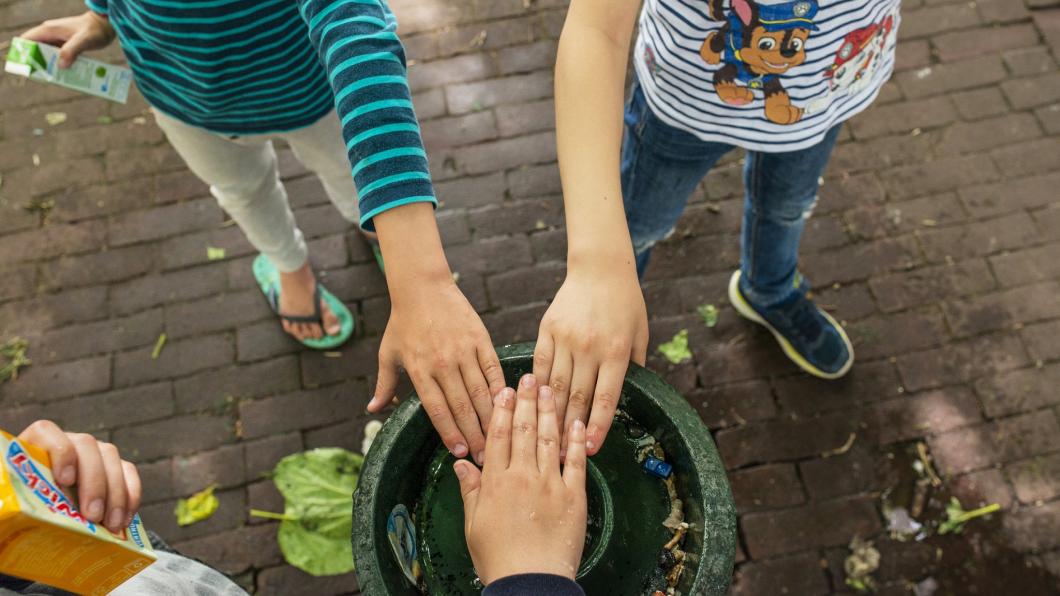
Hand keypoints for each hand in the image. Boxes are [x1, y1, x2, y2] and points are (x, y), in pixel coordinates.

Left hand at [17, 420, 141, 533]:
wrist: (37, 516)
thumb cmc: (16, 510)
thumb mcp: (10, 504)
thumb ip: (16, 502)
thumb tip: (25, 509)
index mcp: (33, 445)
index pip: (47, 432)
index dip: (60, 451)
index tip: (65, 479)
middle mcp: (66, 443)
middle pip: (86, 446)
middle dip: (94, 482)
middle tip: (93, 515)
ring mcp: (92, 453)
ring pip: (110, 457)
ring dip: (115, 492)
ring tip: (111, 525)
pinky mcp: (111, 467)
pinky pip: (128, 472)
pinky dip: (130, 495)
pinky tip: (125, 520)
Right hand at [21, 11, 114, 67]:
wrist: (105, 25)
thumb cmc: (95, 30)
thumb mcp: (84, 40)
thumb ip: (71, 51)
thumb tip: (60, 65)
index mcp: (49, 30)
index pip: (27, 40)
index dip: (23, 52)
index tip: (26, 66)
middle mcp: (50, 33)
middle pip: (35, 49)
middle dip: (36, 62)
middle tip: (42, 76)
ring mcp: (58, 38)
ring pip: (46, 53)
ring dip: (48, 64)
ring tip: (52, 77)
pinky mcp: (65, 44)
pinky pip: (57, 55)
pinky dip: (58, 64)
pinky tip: (63, 74)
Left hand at [368, 203, 505, 465]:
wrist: (423, 287)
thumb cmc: (403, 323)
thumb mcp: (388, 353)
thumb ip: (384, 384)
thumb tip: (373, 409)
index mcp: (419, 369)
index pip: (437, 409)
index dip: (449, 433)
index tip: (459, 452)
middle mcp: (442, 363)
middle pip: (461, 406)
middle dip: (473, 434)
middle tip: (483, 456)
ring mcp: (463, 351)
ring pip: (480, 391)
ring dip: (489, 417)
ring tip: (497, 437)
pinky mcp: (480, 339)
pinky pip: (493, 370)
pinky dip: (500, 389)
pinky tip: (507, 405)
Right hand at [455, 374, 587, 583]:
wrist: (530, 581)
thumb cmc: (498, 558)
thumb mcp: (473, 525)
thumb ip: (470, 490)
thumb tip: (461, 463)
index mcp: (495, 482)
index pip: (498, 435)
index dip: (501, 410)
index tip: (504, 390)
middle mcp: (523, 476)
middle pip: (524, 430)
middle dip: (526, 401)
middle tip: (529, 377)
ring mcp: (550, 484)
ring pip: (549, 439)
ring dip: (549, 411)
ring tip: (549, 389)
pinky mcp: (573, 496)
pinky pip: (575, 462)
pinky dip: (576, 441)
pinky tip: (576, 422)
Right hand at [534, 263, 647, 455]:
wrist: (600, 269)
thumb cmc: (626, 304)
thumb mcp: (640, 335)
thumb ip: (634, 367)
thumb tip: (623, 399)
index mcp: (616, 351)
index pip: (605, 397)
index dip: (598, 426)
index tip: (591, 449)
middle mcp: (590, 347)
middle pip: (577, 396)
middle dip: (570, 428)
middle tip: (562, 454)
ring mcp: (566, 338)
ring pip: (555, 384)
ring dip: (551, 413)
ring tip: (546, 436)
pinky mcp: (548, 329)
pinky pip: (540, 364)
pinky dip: (537, 386)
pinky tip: (533, 403)